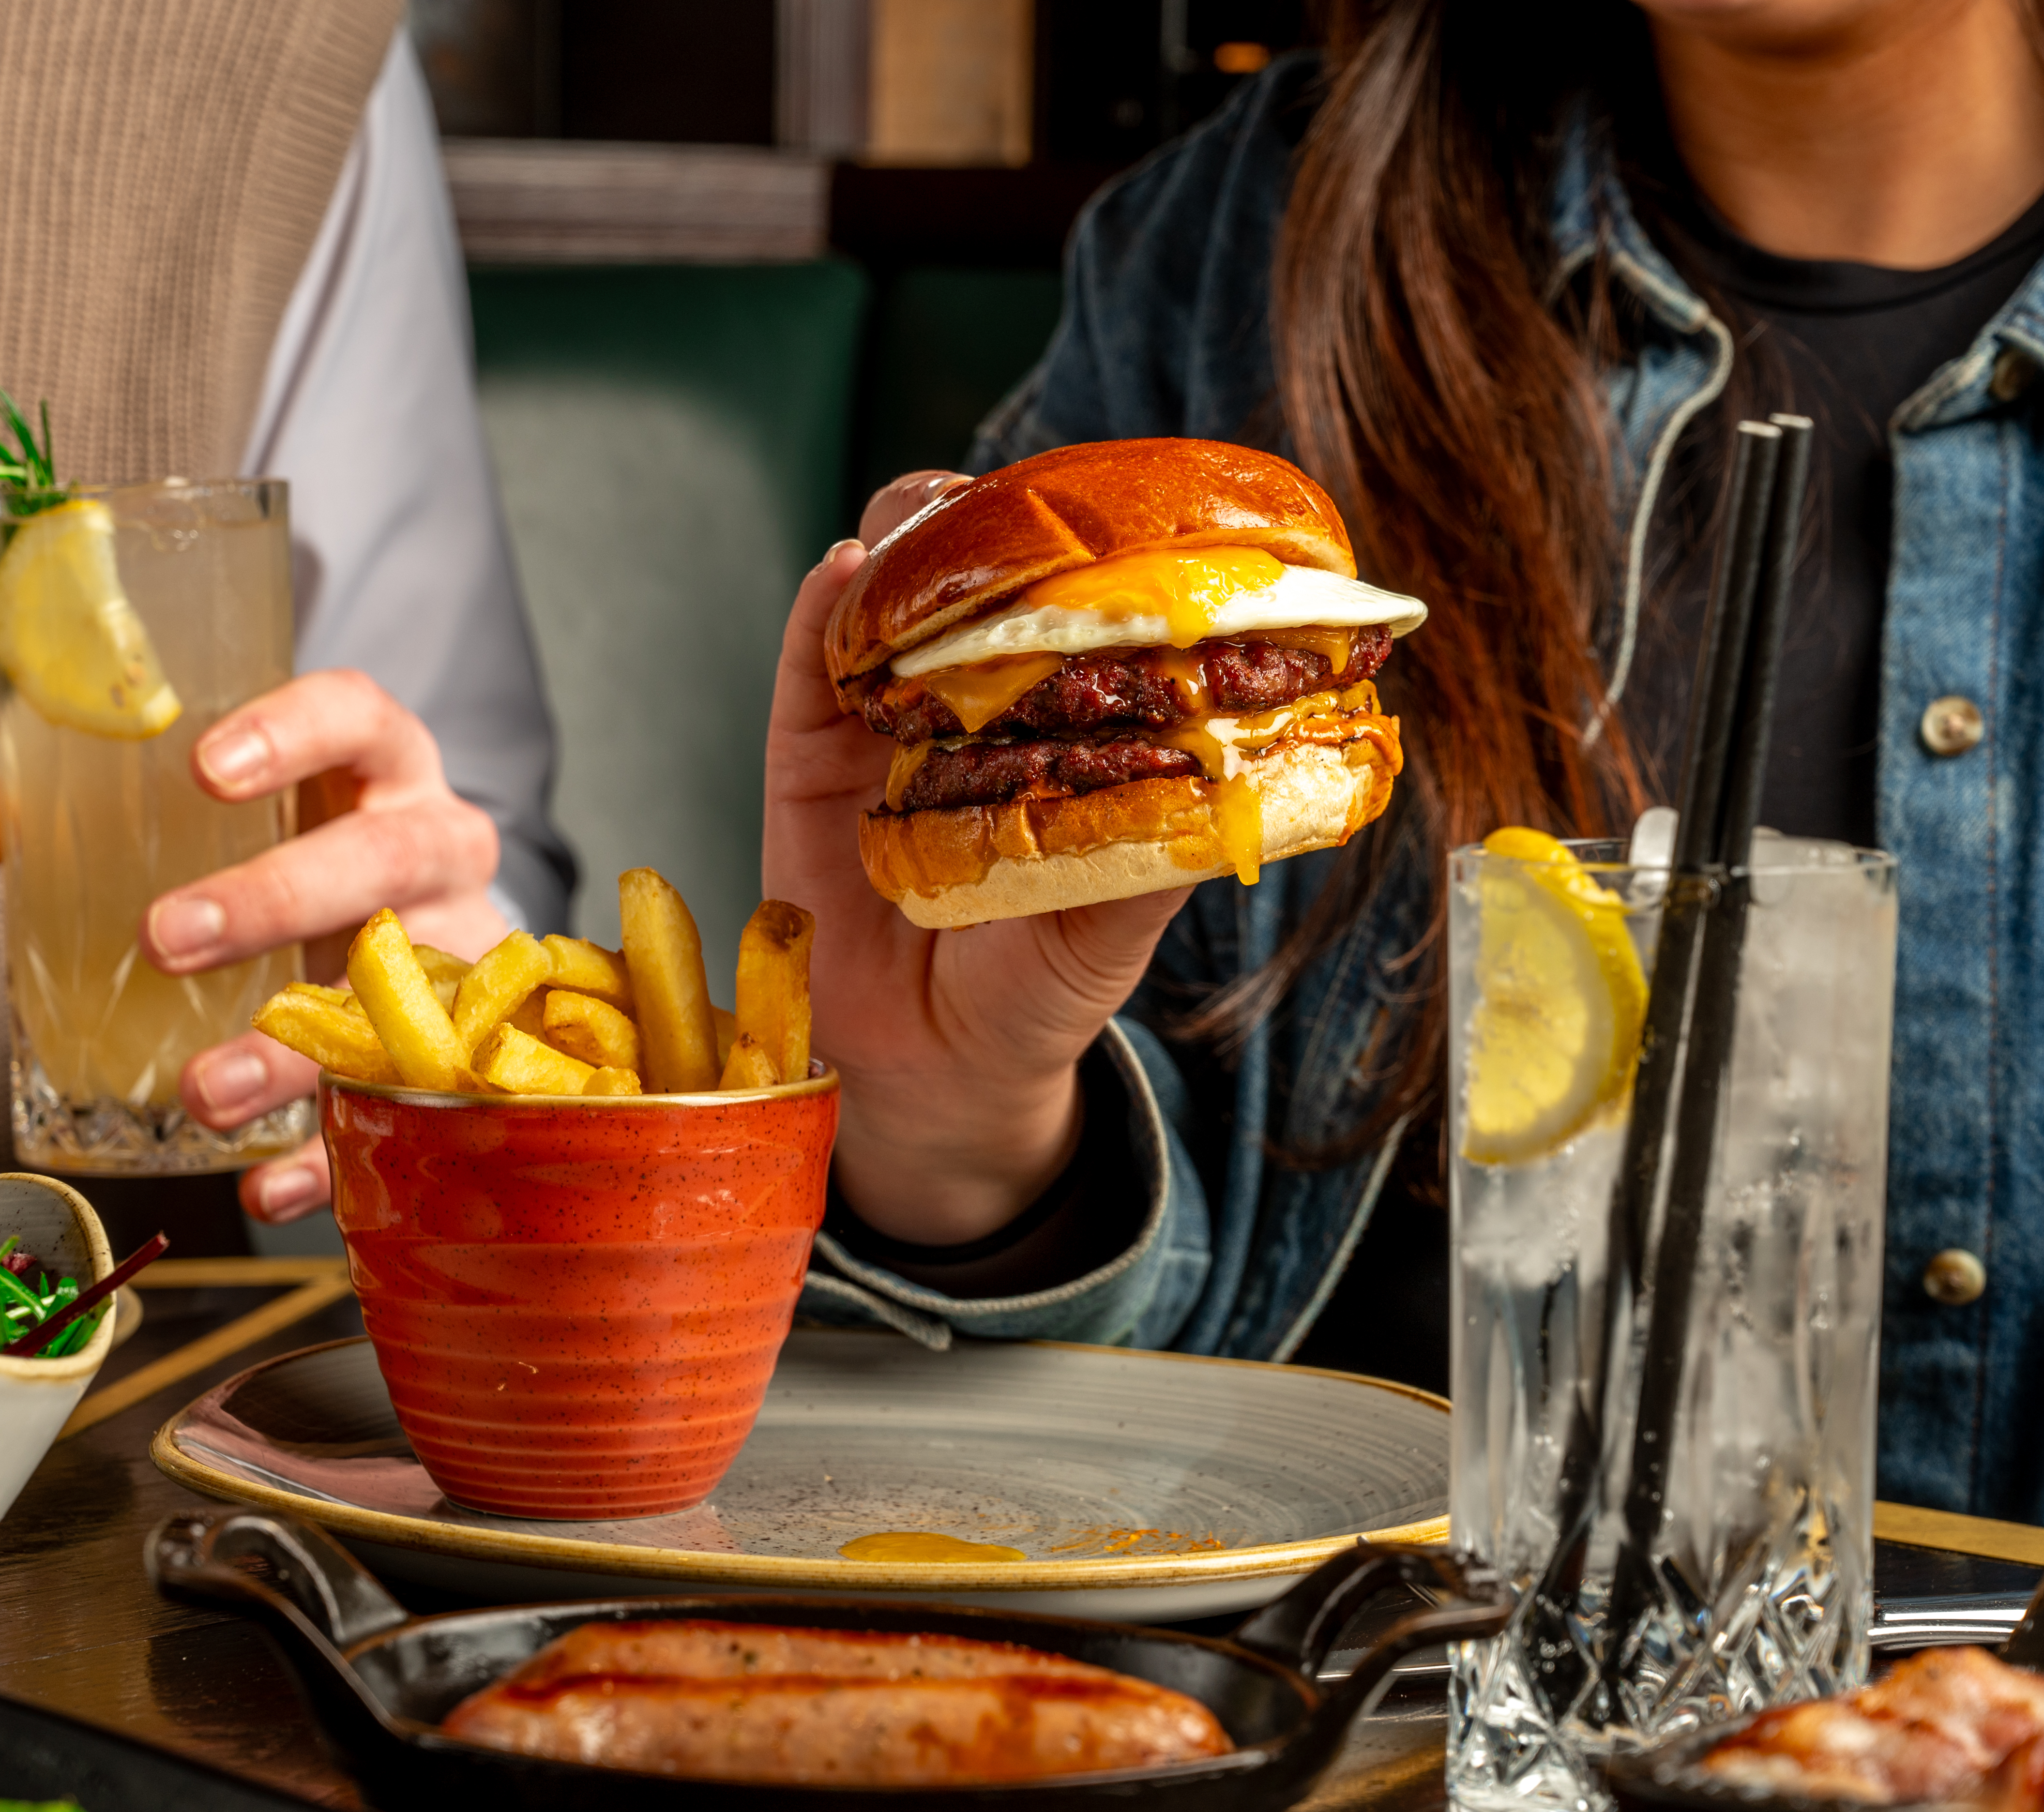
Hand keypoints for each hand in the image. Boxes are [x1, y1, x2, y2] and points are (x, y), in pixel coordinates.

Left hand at [0, 671, 506, 1222]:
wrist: (432, 949)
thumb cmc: (302, 859)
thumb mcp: (216, 822)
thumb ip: (81, 810)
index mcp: (381, 767)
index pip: (357, 716)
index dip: (294, 731)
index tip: (203, 766)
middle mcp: (439, 848)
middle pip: (386, 854)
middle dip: (278, 896)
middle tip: (166, 937)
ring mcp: (464, 953)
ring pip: (406, 992)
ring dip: (299, 1049)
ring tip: (202, 1092)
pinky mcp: (466, 1054)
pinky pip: (409, 1112)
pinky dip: (332, 1157)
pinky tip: (259, 1187)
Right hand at [764, 473, 1187, 1245]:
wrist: (935, 1074)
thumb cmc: (1038, 985)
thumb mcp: (1114, 922)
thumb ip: (1159, 849)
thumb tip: (1238, 780)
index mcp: (1053, 724)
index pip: (1066, 607)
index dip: (1083, 550)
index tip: (1112, 509)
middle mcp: (970, 705)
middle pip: (971, 576)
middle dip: (985, 522)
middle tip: (1005, 506)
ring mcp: (881, 722)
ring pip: (885, 598)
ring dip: (903, 545)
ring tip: (924, 520)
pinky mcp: (805, 758)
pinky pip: (806, 669)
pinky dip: (818, 613)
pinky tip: (840, 573)